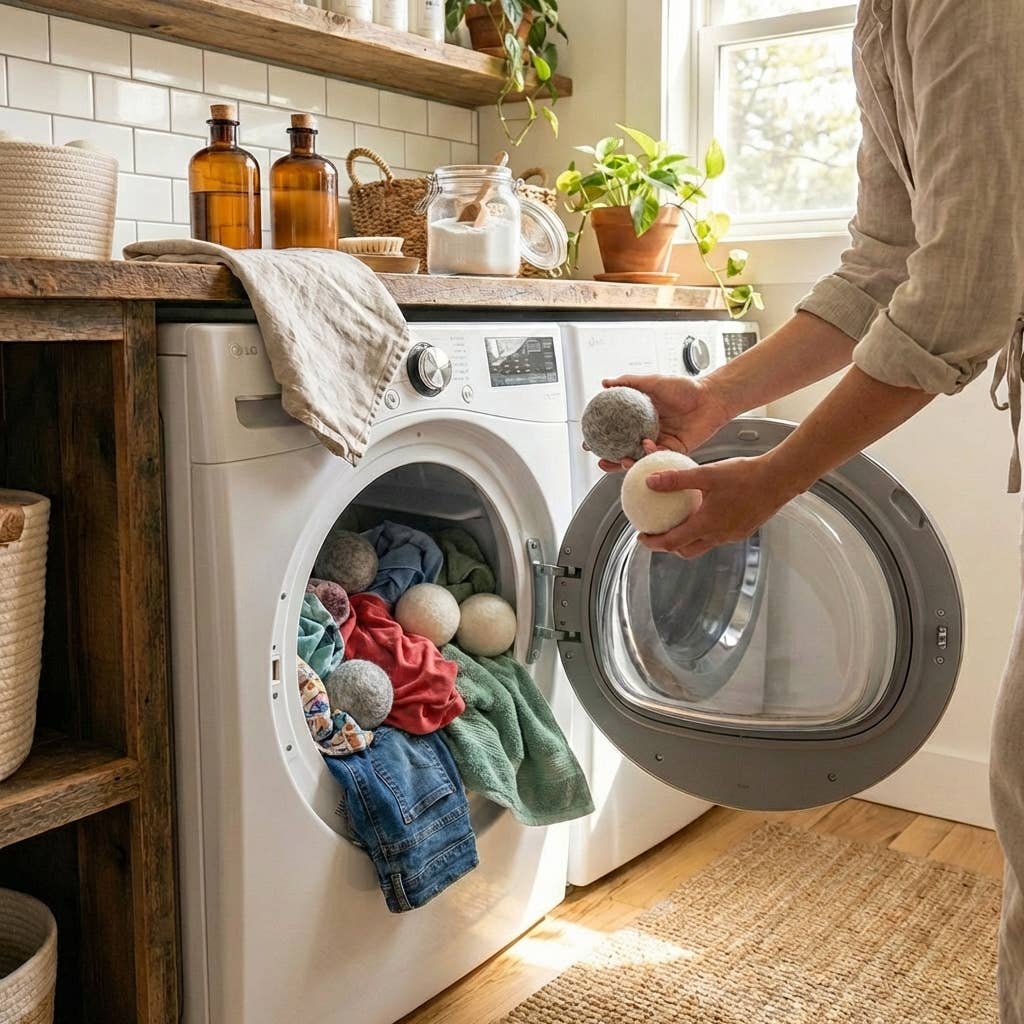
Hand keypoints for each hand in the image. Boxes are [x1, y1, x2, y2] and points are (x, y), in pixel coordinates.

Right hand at [593, 374, 733, 472]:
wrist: (711, 397)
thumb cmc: (686, 388)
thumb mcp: (653, 381)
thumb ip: (630, 382)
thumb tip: (605, 383)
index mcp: (641, 419)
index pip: (616, 433)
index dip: (601, 440)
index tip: (588, 443)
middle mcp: (649, 433)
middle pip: (625, 451)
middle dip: (611, 460)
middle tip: (600, 461)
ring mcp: (661, 443)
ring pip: (640, 458)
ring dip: (628, 462)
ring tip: (620, 461)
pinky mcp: (675, 451)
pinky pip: (659, 456)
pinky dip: (650, 453)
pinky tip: (645, 447)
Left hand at [639, 453, 797, 557]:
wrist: (780, 479)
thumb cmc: (745, 476)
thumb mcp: (706, 474)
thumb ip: (677, 479)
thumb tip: (650, 481)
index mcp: (706, 525)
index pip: (672, 543)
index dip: (654, 543)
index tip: (642, 537)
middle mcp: (719, 535)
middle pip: (686, 551)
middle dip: (668, 547)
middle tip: (657, 534)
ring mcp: (732, 535)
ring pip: (703, 545)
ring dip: (687, 540)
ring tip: (678, 524)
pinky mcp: (743, 530)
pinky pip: (718, 537)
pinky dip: (704, 532)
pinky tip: (704, 514)